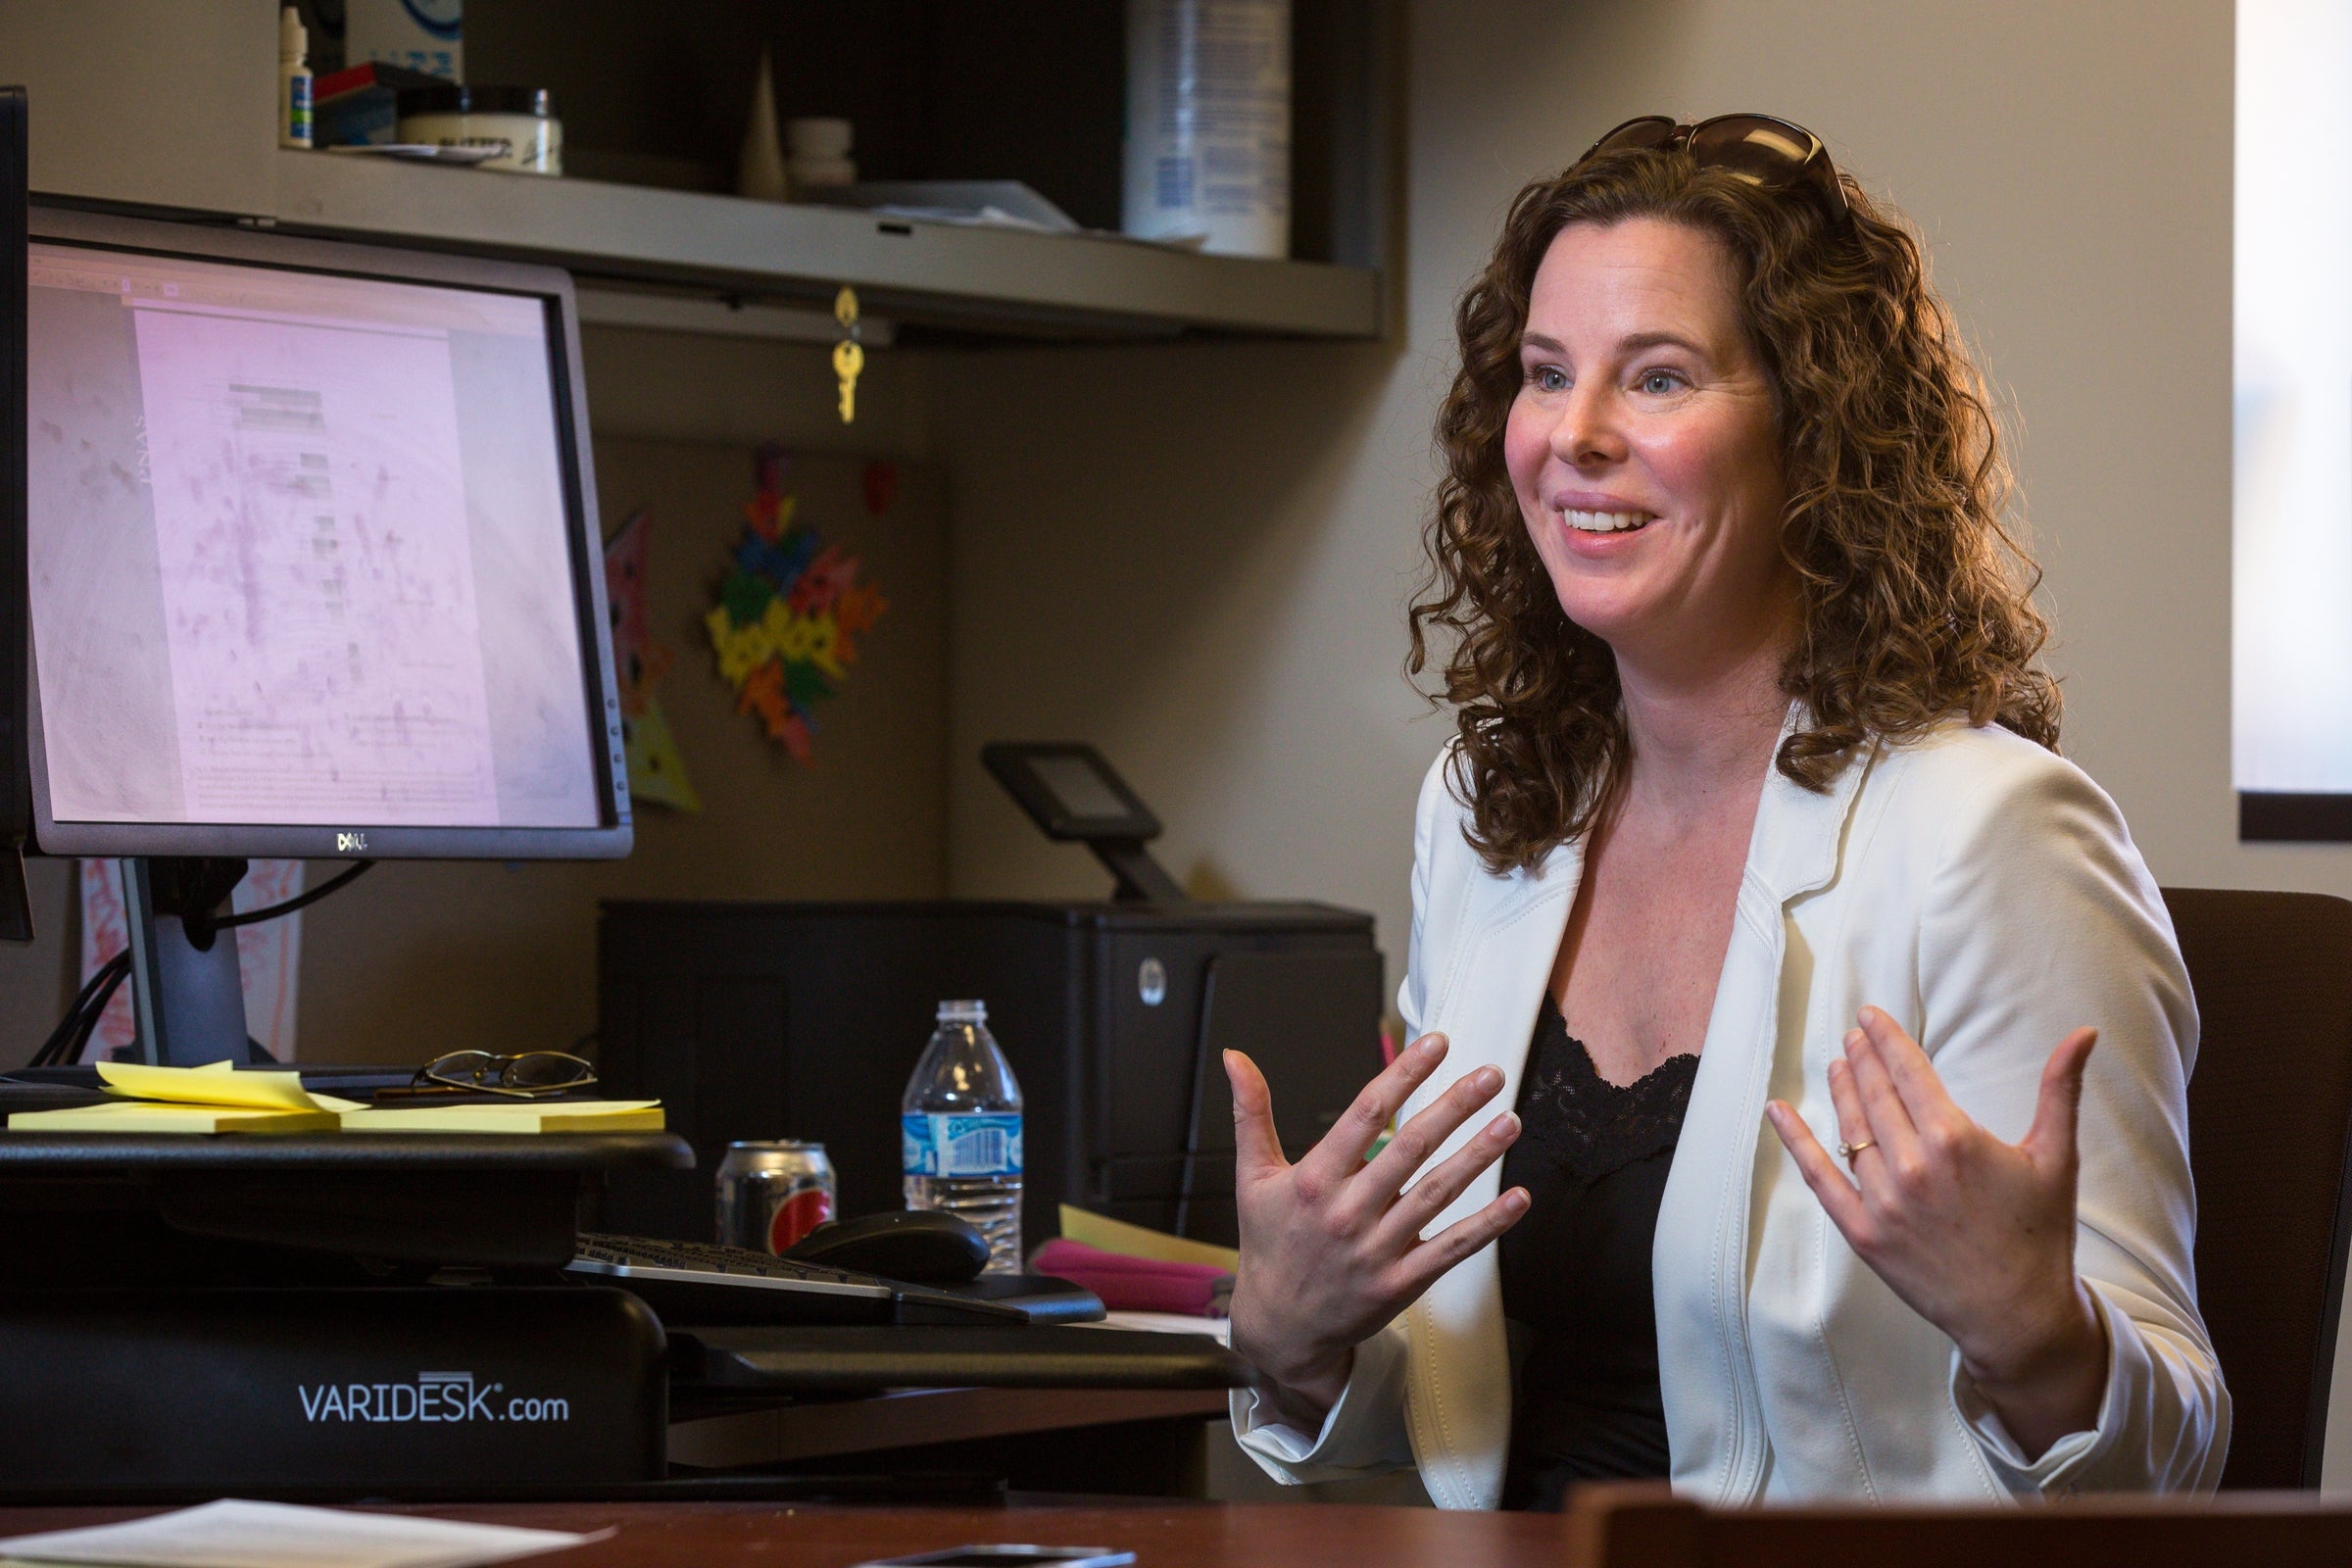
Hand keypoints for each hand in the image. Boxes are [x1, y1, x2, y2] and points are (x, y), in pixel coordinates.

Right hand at [1225, 1035, 1529, 1430]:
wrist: (1279, 1327)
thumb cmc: (1269, 1244)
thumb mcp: (1252, 1176)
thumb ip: (1251, 1113)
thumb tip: (1236, 1057)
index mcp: (1314, 1181)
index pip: (1364, 1116)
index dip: (1403, 1077)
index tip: (1437, 1045)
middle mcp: (1347, 1212)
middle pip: (1409, 1149)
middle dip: (1453, 1107)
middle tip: (1490, 1075)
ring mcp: (1376, 1250)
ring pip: (1436, 1194)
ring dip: (1477, 1156)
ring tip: (1509, 1122)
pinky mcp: (1400, 1283)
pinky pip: (1451, 1248)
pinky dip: (1487, 1225)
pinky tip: (1517, 1199)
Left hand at [1765, 1006, 2107, 1458]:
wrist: (2018, 1316)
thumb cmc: (2041, 1234)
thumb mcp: (2056, 1157)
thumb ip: (2061, 1090)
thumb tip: (2084, 1032)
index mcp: (1955, 1139)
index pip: (1908, 1071)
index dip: (1886, 1038)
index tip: (1870, 1016)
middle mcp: (1912, 1166)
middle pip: (1875, 1095)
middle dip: (1862, 1058)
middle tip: (1853, 1034)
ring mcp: (1882, 1201)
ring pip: (1850, 1130)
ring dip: (1840, 1090)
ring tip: (1836, 1064)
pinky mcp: (1863, 1234)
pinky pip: (1820, 1179)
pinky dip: (1795, 1142)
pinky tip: (1777, 1111)